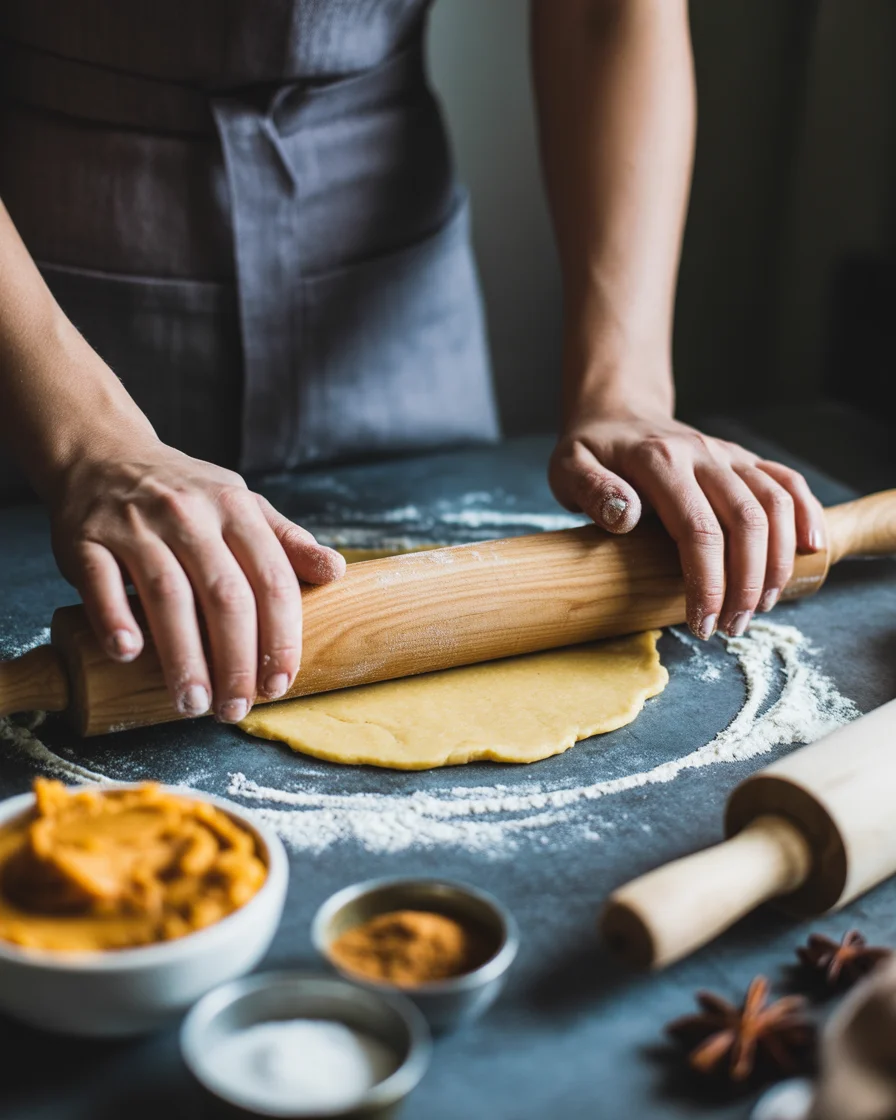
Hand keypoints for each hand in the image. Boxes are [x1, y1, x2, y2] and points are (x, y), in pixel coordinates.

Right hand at [48, 437, 345, 720]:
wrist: (103, 453)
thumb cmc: (185, 493)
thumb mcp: (242, 504)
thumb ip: (287, 540)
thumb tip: (337, 572)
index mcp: (236, 509)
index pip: (271, 579)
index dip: (280, 637)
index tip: (279, 684)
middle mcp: (189, 514)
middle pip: (224, 595)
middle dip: (236, 660)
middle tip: (234, 708)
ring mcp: (135, 525)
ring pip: (167, 595)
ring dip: (182, 656)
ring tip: (192, 703)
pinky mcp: (85, 538)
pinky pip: (100, 582)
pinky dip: (114, 618)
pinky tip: (129, 654)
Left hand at [550, 411, 825, 639]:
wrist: (616, 413)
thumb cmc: (590, 451)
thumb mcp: (569, 468)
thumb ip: (593, 491)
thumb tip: (625, 516)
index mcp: (659, 461)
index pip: (697, 529)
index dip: (707, 582)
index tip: (702, 623)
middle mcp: (702, 455)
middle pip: (746, 522)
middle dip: (746, 583)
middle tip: (732, 627)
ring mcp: (728, 455)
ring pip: (774, 505)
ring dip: (776, 561)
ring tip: (762, 606)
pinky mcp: (743, 459)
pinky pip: (786, 481)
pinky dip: (806, 514)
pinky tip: (811, 550)